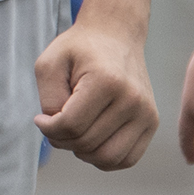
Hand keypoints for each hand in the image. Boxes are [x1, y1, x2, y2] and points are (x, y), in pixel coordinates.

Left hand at [34, 14, 156, 170]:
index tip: (41, 118)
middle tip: (55, 124)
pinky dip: (104, 158)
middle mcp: (133, 99)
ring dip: (82, 152)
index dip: (48, 128)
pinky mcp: (152, 122)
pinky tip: (92, 139)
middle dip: (62, 140)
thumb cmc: (78, 50)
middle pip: (87, 144)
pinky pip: (126, 159)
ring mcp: (146, 113)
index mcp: (107, 81)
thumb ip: (49, 99)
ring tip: (73, 133)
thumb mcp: (49, 64)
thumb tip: (57, 130)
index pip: (71, 125)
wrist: (114, 35)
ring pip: (107, 158)